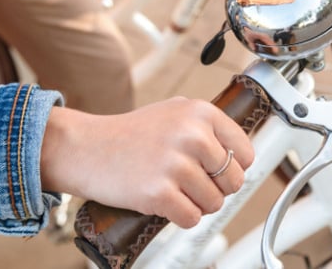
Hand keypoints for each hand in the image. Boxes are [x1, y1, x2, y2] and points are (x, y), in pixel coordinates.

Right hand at [40, 97, 253, 227]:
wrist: (87, 148)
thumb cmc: (129, 134)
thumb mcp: (173, 112)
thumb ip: (206, 126)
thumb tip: (239, 151)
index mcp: (200, 112)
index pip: (244, 152)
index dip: (234, 167)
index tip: (218, 171)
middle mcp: (192, 135)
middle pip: (233, 180)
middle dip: (216, 189)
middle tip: (192, 184)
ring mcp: (175, 165)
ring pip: (214, 203)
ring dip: (198, 205)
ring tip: (175, 191)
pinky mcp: (159, 193)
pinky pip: (192, 219)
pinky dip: (181, 217)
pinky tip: (165, 203)